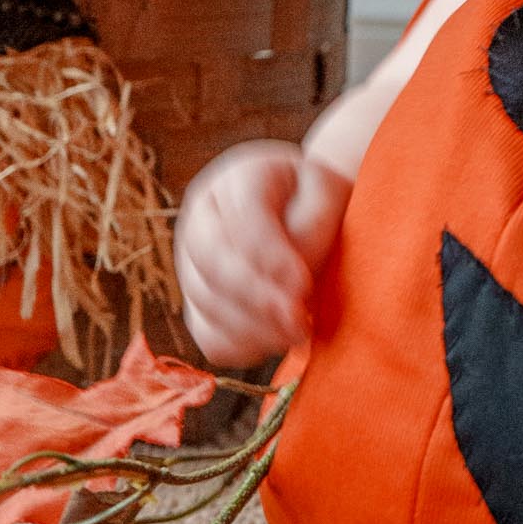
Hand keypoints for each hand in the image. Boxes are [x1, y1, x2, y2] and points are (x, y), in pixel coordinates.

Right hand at [174, 141, 351, 366]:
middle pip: (211, 260)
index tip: (303, 285)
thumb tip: (291, 284)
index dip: (269, 254)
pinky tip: (276, 342)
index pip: (242, 216)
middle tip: (297, 320)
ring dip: (252, 326)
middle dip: (255, 297)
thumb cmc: (321, 199)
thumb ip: (312, 225)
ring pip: (206, 301)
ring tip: (298, 333)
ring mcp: (193, 262)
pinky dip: (239, 345)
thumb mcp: (328, 193)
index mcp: (239, 178)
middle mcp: (203, 218)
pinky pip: (208, 334)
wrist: (309, 210)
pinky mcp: (201, 301)